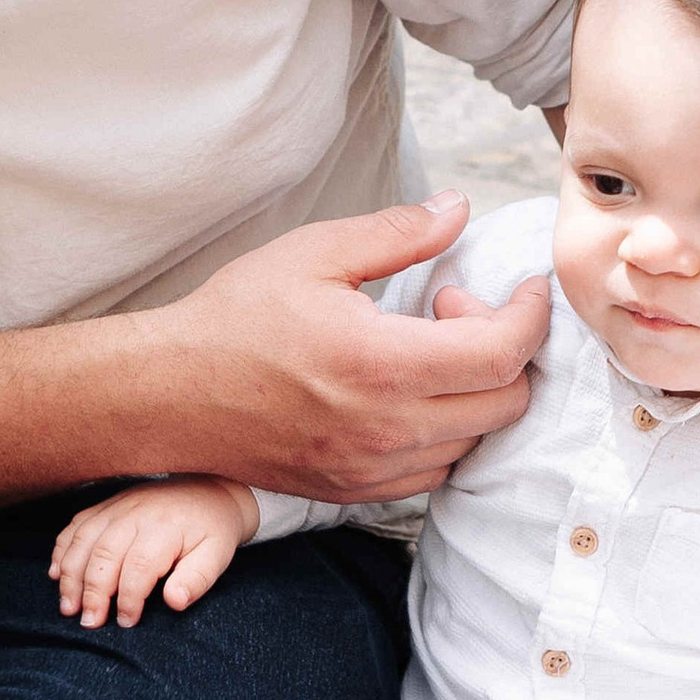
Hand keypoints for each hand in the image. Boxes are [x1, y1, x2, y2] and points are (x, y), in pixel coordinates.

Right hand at [52, 478, 256, 626]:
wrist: (208, 491)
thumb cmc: (212, 530)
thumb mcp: (217, 556)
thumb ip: (197, 580)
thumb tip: (175, 602)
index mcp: (165, 528)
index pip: (138, 568)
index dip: (128, 599)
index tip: (126, 622)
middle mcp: (136, 514)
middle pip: (104, 555)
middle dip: (92, 593)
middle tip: (89, 622)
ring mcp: (117, 507)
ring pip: (83, 540)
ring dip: (71, 576)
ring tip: (67, 606)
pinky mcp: (106, 505)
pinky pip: (76, 525)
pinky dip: (61, 549)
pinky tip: (56, 574)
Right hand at [138, 195, 549, 499]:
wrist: (169, 393)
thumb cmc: (235, 318)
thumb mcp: (314, 254)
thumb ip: (397, 233)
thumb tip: (458, 209)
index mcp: (381, 364)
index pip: (503, 353)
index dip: (530, 315)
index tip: (522, 288)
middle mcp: (385, 428)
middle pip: (506, 404)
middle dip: (505, 350)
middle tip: (453, 308)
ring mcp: (372, 468)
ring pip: (476, 442)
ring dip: (476, 393)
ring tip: (424, 348)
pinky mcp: (356, 490)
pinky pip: (436, 470)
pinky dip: (446, 430)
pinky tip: (410, 391)